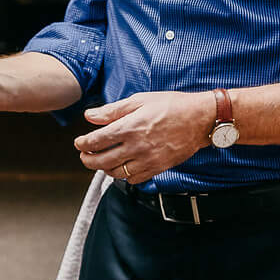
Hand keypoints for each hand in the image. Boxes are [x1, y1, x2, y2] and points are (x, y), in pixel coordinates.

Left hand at [73, 91, 214, 184]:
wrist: (200, 119)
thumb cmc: (171, 105)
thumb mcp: (140, 100)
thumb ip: (112, 111)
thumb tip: (89, 116)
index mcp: (130, 127)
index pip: (97, 141)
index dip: (83, 144)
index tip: (79, 143)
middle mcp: (137, 146)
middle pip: (102, 161)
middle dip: (88, 160)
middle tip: (84, 156)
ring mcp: (148, 160)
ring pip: (116, 173)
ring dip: (104, 168)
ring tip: (101, 161)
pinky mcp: (158, 168)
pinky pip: (134, 179)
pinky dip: (123, 176)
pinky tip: (121, 167)